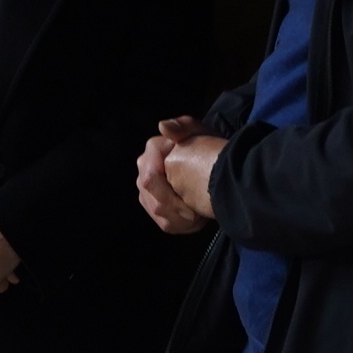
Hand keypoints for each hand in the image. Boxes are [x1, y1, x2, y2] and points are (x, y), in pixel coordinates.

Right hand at [136, 117, 221, 231]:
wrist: (208, 163)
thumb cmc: (205, 147)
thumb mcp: (200, 132)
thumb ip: (183, 126)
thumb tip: (163, 126)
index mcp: (153, 152)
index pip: (150, 178)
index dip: (169, 195)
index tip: (192, 204)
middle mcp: (144, 170)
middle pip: (155, 201)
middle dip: (178, 210)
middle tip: (199, 213)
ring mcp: (146, 189)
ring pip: (159, 214)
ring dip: (182, 219)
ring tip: (201, 215)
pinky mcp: (153, 205)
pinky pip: (164, 223)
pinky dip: (182, 226)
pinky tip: (197, 220)